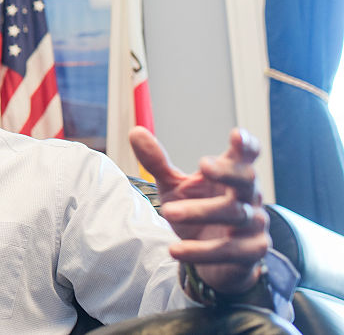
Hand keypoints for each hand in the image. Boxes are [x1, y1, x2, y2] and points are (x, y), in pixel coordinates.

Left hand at [130, 126, 268, 294]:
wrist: (214, 258)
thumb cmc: (197, 210)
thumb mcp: (174, 186)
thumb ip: (157, 162)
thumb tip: (135, 131)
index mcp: (231, 174)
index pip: (246, 155)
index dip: (246, 145)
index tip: (236, 134)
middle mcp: (249, 196)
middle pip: (247, 179)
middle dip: (228, 171)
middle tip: (203, 165)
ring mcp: (253, 223)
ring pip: (235, 214)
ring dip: (200, 212)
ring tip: (168, 212)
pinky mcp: (250, 251)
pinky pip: (229, 250)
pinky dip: (201, 250)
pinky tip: (176, 250)